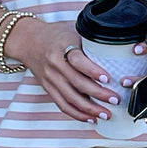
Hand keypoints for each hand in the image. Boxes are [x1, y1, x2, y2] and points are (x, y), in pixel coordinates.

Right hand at [7, 18, 121, 123]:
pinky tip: (90, 118)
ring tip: (106, 114)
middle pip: (76, 83)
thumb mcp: (73, 29)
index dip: (92, 71)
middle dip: (98, 94)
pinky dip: (77, 114)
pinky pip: (62, 104)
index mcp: (63, 46)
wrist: (28, 40)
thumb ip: (91, 39)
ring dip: (89, 108)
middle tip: (115, 100)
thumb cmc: (56, 34)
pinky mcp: (48, 88)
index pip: (77, 60)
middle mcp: (55, 64)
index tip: (108, 79)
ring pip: (70, 98)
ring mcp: (50, 78)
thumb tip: (118, 44)